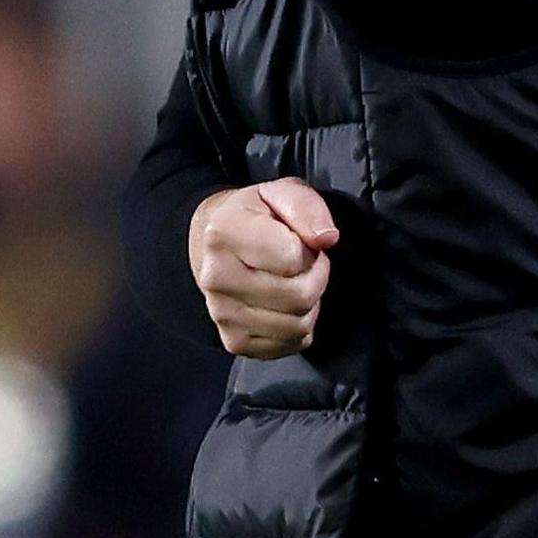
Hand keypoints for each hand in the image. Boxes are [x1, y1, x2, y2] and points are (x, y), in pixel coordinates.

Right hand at [189, 177, 338, 359]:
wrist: (211, 245)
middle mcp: (217, 277)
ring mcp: (223, 314)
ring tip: (294, 281)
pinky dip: (298, 326)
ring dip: (309, 303)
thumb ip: (306, 207)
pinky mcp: (234, 340)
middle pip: (299, 296)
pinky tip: (285, 304)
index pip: (293, 258)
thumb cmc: (253, 218)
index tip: (298, 241)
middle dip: (315, 277)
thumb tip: (326, 238)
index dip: (308, 249)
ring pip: (298, 325)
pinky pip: (290, 344)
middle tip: (303, 263)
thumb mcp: (280, 193)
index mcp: (224, 232)